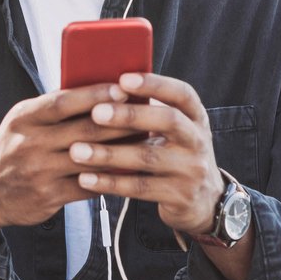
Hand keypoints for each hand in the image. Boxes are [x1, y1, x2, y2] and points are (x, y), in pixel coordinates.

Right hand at [0, 83, 140, 233]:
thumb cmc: (15, 149)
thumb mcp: (23, 122)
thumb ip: (54, 109)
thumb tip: (102, 91)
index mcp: (24, 117)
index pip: (63, 101)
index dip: (95, 95)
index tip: (123, 89)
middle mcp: (29, 143)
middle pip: (84, 130)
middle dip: (120, 121)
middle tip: (148, 115)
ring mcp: (38, 172)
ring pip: (91, 159)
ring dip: (122, 150)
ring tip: (146, 142)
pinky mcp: (48, 197)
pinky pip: (89, 185)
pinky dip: (112, 177)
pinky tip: (130, 170)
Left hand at [67, 73, 223, 239]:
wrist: (204, 200)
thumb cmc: (174, 154)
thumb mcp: (173, 131)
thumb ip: (149, 113)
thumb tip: (103, 89)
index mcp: (195, 117)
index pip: (181, 93)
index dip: (155, 84)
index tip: (123, 79)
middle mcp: (198, 140)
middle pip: (168, 121)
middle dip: (130, 115)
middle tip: (96, 113)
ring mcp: (192, 170)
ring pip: (148, 158)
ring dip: (109, 154)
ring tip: (77, 151)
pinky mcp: (179, 196)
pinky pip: (139, 188)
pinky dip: (110, 183)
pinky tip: (85, 178)